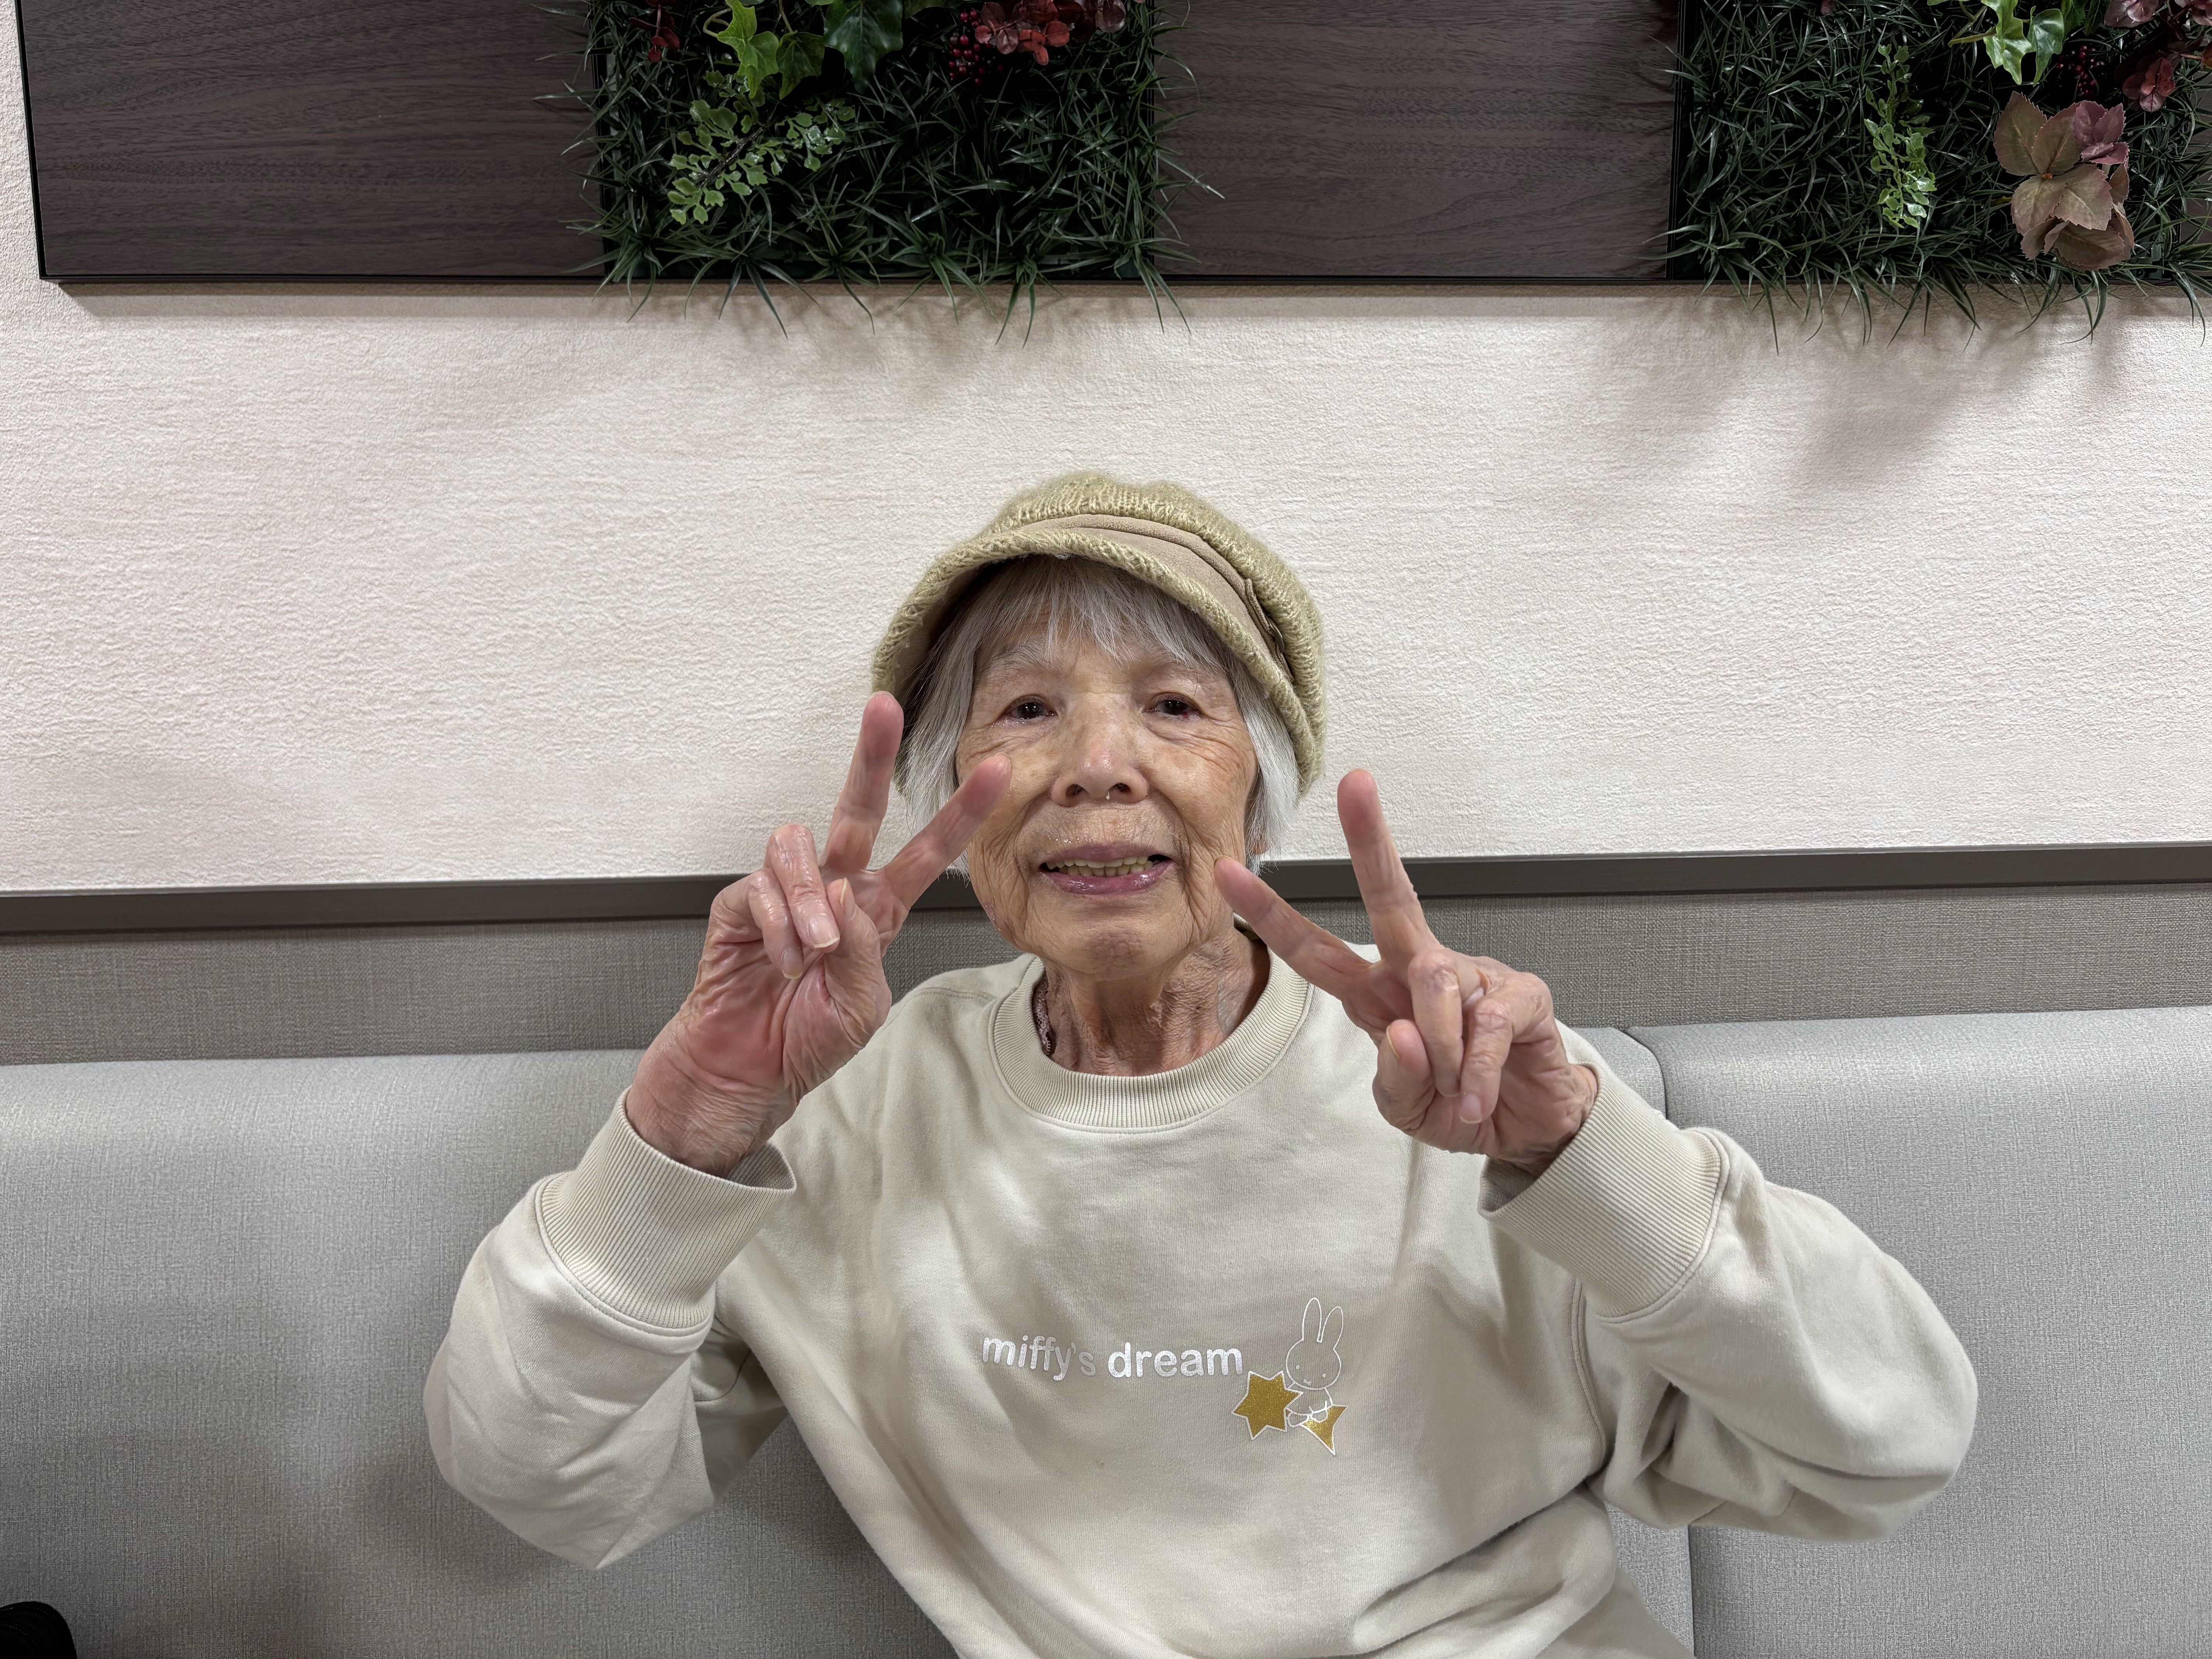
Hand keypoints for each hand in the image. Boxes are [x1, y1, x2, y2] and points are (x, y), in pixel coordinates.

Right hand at [628, 694, 1010, 1172]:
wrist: (746, 1073)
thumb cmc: (807, 1042)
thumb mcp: (859, 1007)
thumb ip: (862, 951)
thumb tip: (843, 893)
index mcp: (877, 912)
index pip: (925, 852)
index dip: (960, 813)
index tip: (997, 772)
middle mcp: (835, 891)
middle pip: (857, 808)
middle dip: (871, 755)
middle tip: (884, 707)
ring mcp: (787, 893)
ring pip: (800, 847)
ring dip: (809, 898)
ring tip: (809, 952)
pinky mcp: (741, 904)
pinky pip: (762, 888)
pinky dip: (777, 928)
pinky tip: (779, 962)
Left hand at [1215, 771, 1596, 1173]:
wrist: (1526, 1129)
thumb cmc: (1455, 1106)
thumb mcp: (1407, 1107)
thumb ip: (1395, 1077)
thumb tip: (1401, 1032)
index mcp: (1376, 994)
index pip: (1315, 950)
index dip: (1273, 914)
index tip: (1227, 872)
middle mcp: (1419, 971)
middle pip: (1391, 896)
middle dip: (1370, 840)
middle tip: (1355, 782)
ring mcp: (1474, 975)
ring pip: (1435, 983)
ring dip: (1440, 1050)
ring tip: (1455, 1093)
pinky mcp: (1522, 994)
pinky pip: (1488, 1025)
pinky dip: (1478, 1073)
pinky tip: (1478, 1097)